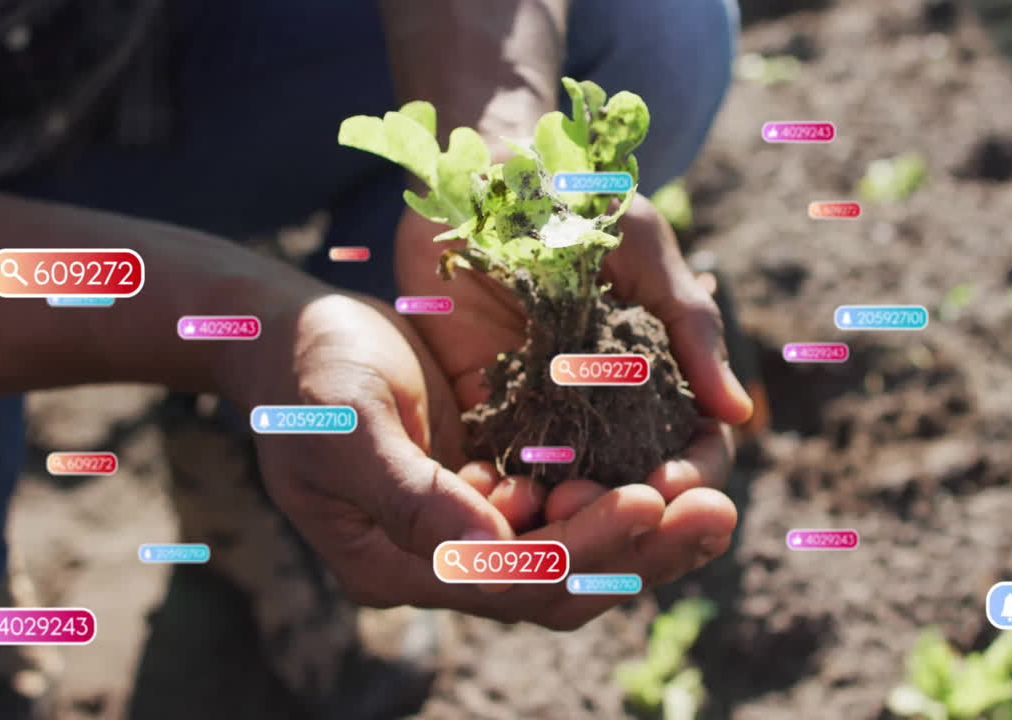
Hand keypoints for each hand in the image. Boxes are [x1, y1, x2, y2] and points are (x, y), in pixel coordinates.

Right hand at [232, 286, 733, 627]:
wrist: (294, 336)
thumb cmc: (308, 376)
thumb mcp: (344, 428)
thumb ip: (411, 494)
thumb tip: (490, 546)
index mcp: (398, 566)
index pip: (509, 581)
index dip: (583, 547)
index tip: (649, 499)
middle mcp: (444, 562)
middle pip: (559, 583)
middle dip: (640, 550)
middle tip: (717, 511)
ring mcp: (473, 527)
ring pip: (575, 552)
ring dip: (646, 531)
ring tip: (714, 498)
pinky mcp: (496, 485)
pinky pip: (570, 508)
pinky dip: (618, 493)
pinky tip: (670, 466)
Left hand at [396, 190, 753, 599]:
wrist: (483, 182)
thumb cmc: (577, 203)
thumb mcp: (646, 253)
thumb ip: (691, 327)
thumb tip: (738, 413)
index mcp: (661, 377)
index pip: (695, 447)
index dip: (693, 475)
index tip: (673, 486)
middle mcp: (612, 410)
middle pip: (637, 487)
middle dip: (631, 509)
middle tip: (606, 507)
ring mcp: (550, 418)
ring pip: (574, 493)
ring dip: (571, 514)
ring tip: (554, 511)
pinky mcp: (488, 416)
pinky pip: (504, 472)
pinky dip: (508, 496)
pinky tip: (503, 504)